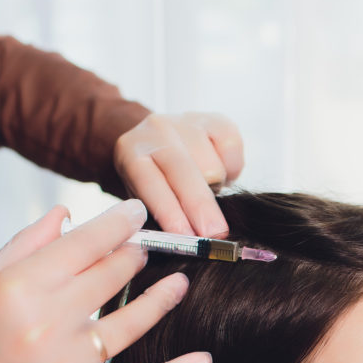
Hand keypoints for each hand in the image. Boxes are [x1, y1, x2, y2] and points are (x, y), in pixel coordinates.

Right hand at [0, 199, 211, 362]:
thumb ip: (27, 243)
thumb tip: (68, 212)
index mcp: (21, 284)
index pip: (89, 241)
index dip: (121, 222)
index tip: (137, 211)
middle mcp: (49, 320)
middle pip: (116, 274)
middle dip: (139, 254)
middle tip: (150, 247)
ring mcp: (69, 361)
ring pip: (135, 320)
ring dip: (165, 297)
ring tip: (181, 281)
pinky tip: (204, 359)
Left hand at [114, 112, 243, 236]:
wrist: (160, 143)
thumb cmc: (154, 183)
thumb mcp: (145, 199)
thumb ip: (159, 216)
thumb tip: (186, 242)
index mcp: (131, 152)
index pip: (150, 182)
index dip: (168, 210)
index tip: (185, 235)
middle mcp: (157, 130)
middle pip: (183, 170)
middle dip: (200, 206)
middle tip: (214, 233)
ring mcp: (188, 121)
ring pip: (212, 166)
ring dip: (215, 188)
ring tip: (207, 193)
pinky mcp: (217, 120)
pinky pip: (232, 149)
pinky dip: (231, 170)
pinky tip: (221, 174)